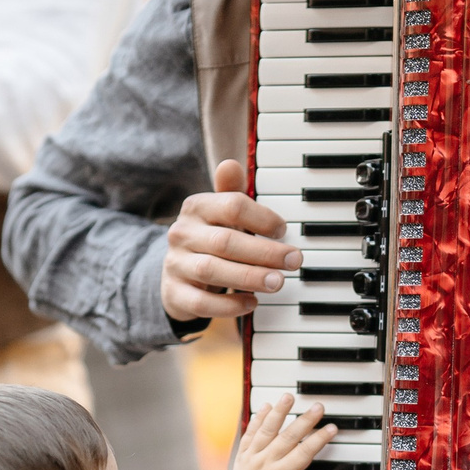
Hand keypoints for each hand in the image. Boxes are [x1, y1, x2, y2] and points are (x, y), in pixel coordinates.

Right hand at [162, 159, 302, 320]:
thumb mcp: (221, 215)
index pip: (232, 206)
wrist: (176, 275)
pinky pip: (202, 303)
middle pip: (225, 241)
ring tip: (278, 282)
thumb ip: (232, 193)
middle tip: (294, 261)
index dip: (262, 217)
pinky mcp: (175, 294)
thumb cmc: (210, 240)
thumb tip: (231, 164)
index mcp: (196, 207)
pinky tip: (252, 302)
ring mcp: (176, 265)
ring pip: (212, 272)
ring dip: (250, 277)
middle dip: (264, 252)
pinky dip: (229, 305)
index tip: (284, 230)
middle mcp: (182, 234)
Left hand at [223, 394, 336, 469]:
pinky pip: (250, 433)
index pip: (305, 452)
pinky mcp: (243, 455)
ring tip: (289, 397)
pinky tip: (267, 407)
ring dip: (279, 412)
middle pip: (289, 436)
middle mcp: (266, 463)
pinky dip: (258, 419)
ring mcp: (253, 457)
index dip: (320, 438)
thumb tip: (302, 458)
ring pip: (267, 429)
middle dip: (306, 420)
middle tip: (318, 407)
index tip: (331, 428)